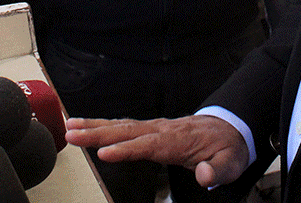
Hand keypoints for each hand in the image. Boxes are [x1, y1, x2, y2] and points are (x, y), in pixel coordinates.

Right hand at [65, 115, 248, 187]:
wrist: (229, 129)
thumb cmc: (226, 147)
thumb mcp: (230, 162)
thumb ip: (216, 169)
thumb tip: (204, 175)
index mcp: (178, 140)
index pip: (148, 145)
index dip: (126, 149)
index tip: (105, 153)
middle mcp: (162, 130)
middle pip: (126, 130)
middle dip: (98, 133)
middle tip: (73, 134)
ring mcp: (155, 127)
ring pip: (121, 125)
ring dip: (95, 126)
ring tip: (70, 128)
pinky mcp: (150, 129)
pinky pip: (124, 126)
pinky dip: (104, 126)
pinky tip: (88, 128)